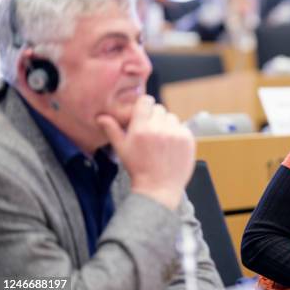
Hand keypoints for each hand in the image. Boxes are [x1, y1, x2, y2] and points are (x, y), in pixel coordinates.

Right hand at [97, 95, 195, 210]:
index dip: (144, 106)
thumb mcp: (122, 149)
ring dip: (167, 124)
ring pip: (172, 117)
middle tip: (151, 131)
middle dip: (154, 117)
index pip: (146, 101)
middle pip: (159, 109)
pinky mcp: (188, 139)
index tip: (143, 113)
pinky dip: (177, 134)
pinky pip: (182, 127)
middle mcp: (159, 128)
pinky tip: (171, 146)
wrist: (158, 188)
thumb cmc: (138, 169)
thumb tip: (101, 117)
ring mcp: (176, 134)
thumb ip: (112, 130)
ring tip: (161, 141)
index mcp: (141, 128)